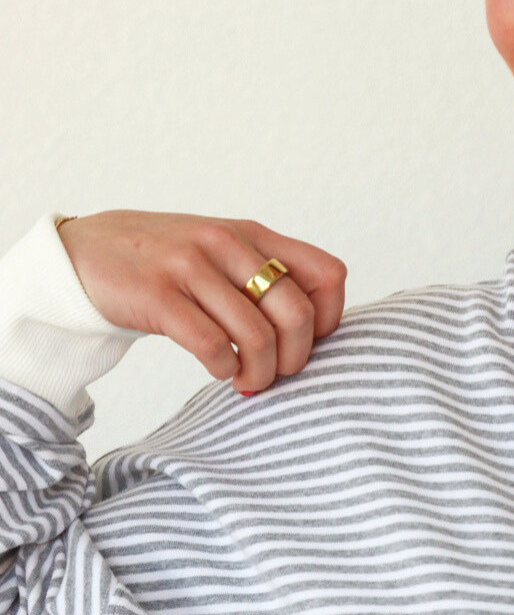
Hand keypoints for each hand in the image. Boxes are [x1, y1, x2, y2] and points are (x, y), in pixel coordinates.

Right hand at [57, 211, 346, 394]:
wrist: (83, 254)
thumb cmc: (165, 265)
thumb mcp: (221, 254)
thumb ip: (265, 277)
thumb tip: (315, 332)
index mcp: (252, 235)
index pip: (329, 276)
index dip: (328, 322)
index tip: (302, 343)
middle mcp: (226, 243)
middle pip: (297, 315)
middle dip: (294, 359)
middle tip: (273, 373)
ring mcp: (191, 266)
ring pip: (258, 336)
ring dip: (259, 373)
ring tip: (245, 379)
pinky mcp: (158, 295)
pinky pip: (213, 346)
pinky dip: (224, 369)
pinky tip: (217, 368)